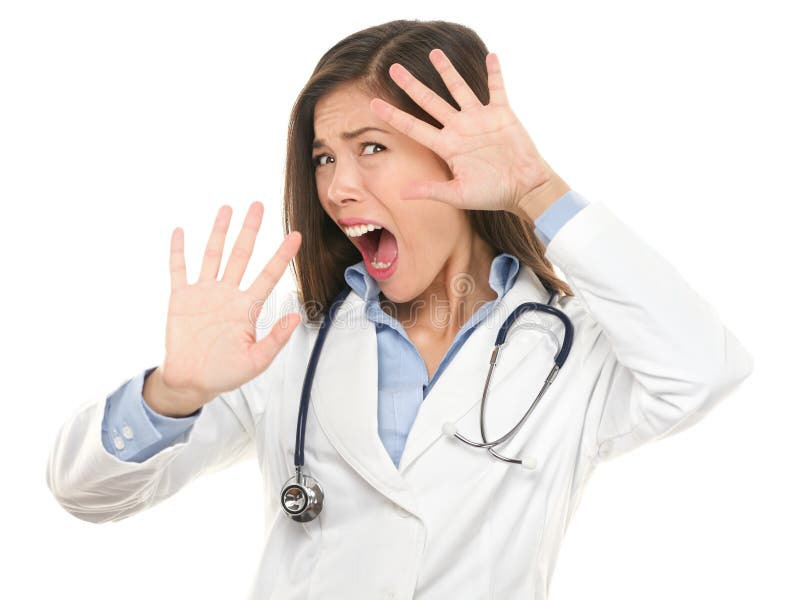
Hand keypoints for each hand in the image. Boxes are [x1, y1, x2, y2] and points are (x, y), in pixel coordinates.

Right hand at [152, 202, 301, 415]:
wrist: (191, 381)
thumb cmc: (225, 373)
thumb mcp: (256, 361)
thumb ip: (276, 339)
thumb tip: (296, 316)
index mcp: (247, 308)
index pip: (269, 274)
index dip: (282, 255)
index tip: (296, 236)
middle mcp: (227, 294)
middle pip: (241, 254)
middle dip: (250, 230)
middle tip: (258, 205)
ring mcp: (204, 293)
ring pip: (213, 255)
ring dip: (219, 232)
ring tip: (227, 208)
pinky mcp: (180, 298)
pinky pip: (179, 269)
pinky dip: (179, 250)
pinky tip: (181, 231)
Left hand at [369, 48, 567, 219]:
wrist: (524, 188)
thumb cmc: (492, 194)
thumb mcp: (458, 195)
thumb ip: (430, 190)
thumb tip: (401, 193)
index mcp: (447, 146)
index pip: (413, 127)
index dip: (393, 116)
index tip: (373, 105)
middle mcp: (459, 129)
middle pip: (430, 101)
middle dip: (411, 85)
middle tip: (393, 68)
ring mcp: (479, 119)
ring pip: (459, 88)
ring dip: (447, 71)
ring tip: (434, 53)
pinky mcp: (502, 114)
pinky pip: (497, 88)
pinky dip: (495, 73)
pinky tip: (491, 56)